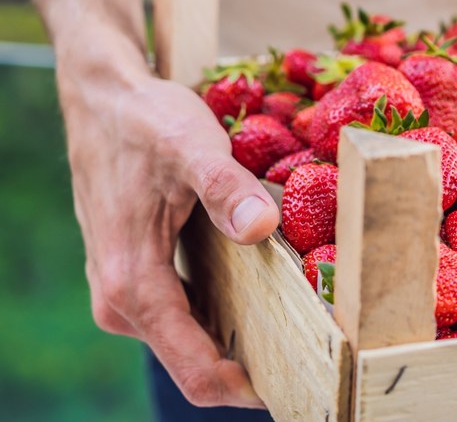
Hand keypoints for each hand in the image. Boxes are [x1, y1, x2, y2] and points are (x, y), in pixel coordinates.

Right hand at [60, 57, 278, 407]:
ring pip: (192, 340)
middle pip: (197, 363)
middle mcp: (122, 302)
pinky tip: (267, 298)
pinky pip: (186, 316)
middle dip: (255, 365)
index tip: (304, 391)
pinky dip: (224, 315)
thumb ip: (226, 188)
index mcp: (133, 284)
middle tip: (320, 359)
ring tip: (305, 329)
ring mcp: (126, 293)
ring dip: (242, 340)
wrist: (103, 99)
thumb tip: (260, 228)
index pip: (196, 370)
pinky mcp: (137, 278)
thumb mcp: (192, 145)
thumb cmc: (146, 122)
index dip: (248, 391)